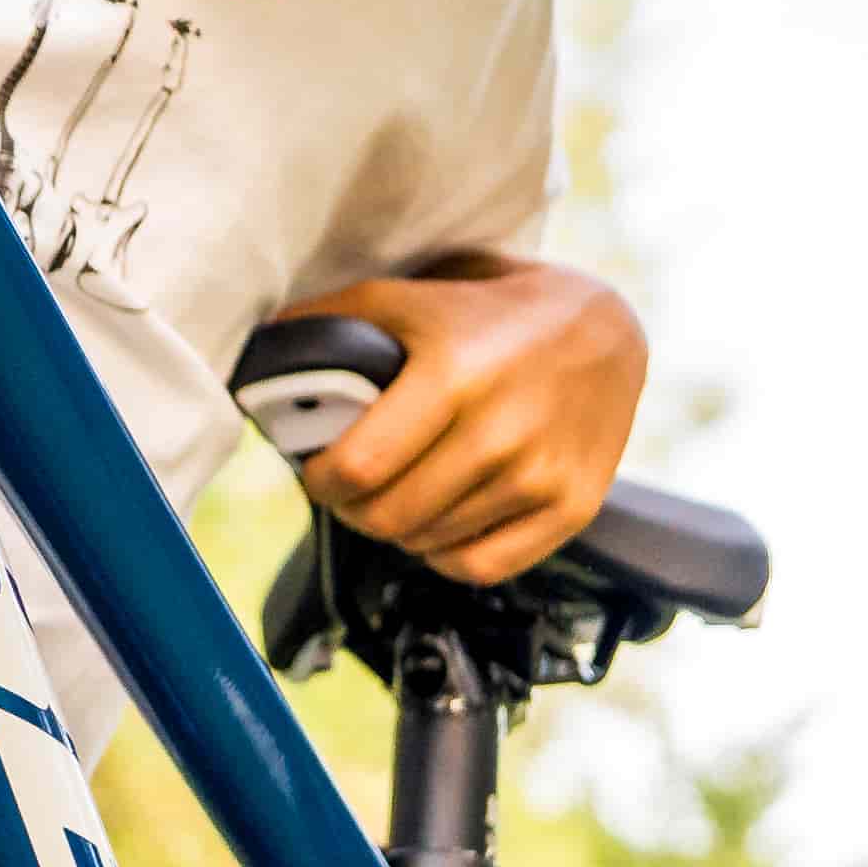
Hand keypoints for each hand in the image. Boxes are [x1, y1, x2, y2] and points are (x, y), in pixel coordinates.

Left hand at [282, 256, 645, 584]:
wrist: (605, 329)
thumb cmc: (490, 313)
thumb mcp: (413, 298)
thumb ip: (335, 320)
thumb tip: (262, 356)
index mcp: (453, 375)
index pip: (357, 468)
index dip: (320, 480)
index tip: (317, 469)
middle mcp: (500, 431)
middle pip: (387, 517)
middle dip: (352, 508)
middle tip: (350, 489)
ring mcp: (540, 475)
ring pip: (427, 545)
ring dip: (398, 529)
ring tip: (396, 497)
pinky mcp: (572, 507)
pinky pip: (481, 568)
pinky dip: (445, 557)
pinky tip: (439, 526)